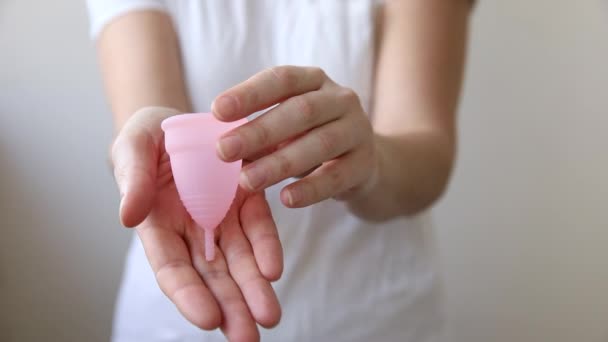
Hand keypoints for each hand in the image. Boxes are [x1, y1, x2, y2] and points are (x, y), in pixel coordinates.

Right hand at [111, 107, 282, 341]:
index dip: (189, 295)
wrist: (179, 118)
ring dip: (253, 291)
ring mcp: (221, 217)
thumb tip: (127, 217)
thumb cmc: (147, 137)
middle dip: (229, 306)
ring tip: (269, 317)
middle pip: (211, 276)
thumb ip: (132, 180)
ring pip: (238, 261)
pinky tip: (274, 271)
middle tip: (248, 337)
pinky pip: (258, 228)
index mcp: (158, 226)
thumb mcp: (133, 148)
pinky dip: (266, 249)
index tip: (208, 318)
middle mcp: (192, 230)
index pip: (173, 269)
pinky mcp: (247, 200)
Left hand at [213, 66, 378, 207]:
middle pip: (300, 111)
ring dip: (279, 163)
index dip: (249, 94)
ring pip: (319, 144)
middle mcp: (340, 99)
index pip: (281, 79)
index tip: (216, 111)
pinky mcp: (366, 164)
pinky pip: (337, 177)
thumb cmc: (310, 139)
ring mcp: (358, 130)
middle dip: (259, 131)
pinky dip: (310, 189)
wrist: (363, 163)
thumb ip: (259, 132)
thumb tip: (218, 146)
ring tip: (247, 181)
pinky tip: (286, 199)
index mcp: (315, 81)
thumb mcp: (286, 128)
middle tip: (223, 150)